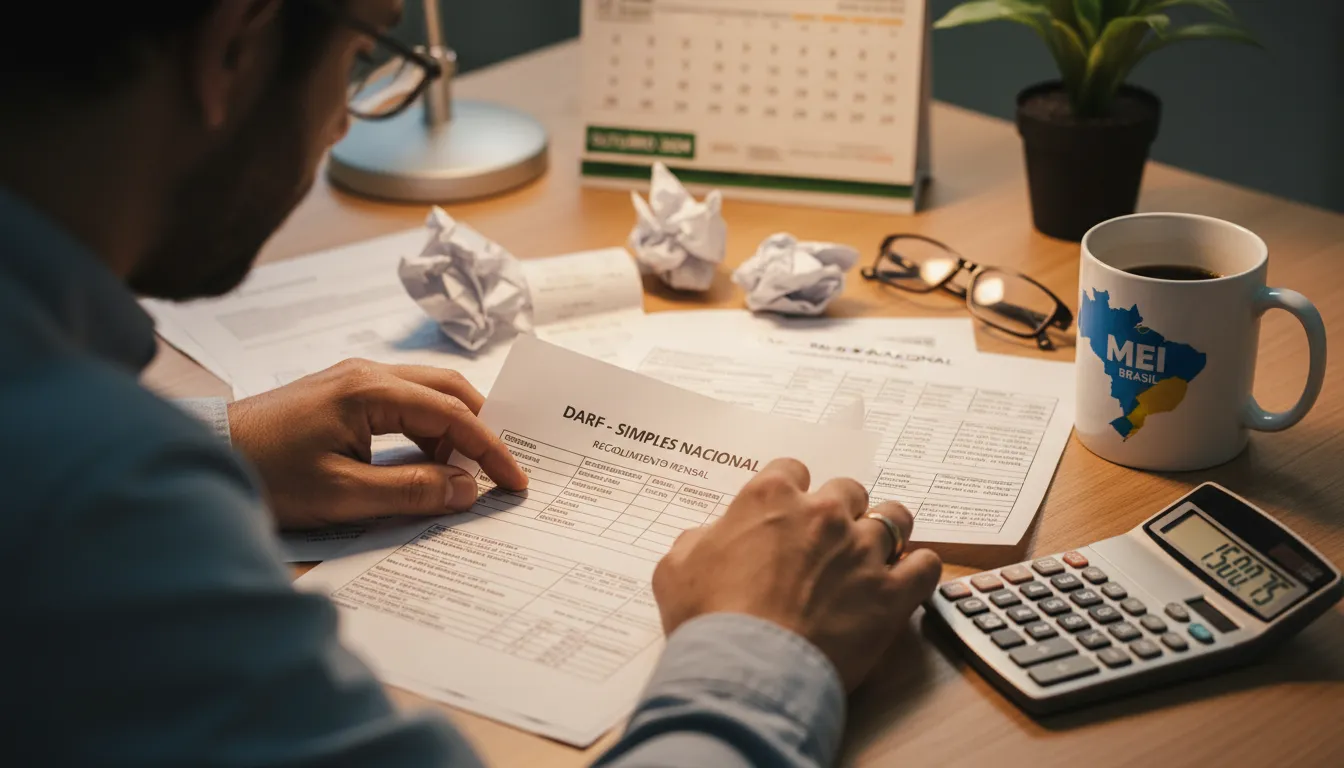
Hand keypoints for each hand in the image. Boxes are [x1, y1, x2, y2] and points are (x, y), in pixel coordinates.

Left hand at [226, 359, 526, 529]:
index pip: (453, 414)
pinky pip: (405, 402)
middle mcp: (369, 372)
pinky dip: (428, 429)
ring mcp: (355, 378)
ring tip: (465, 474)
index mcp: (370, 390)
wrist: (207, 453)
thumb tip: (467, 489)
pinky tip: (428, 463)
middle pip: (450, 390)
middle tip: (502, 470)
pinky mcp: (344, 392)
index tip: (515, 481)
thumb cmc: (267, 474)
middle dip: (482, 429)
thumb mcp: (342, 494)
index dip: (490, 448)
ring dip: (454, 430)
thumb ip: (411, 491)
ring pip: (429, 393)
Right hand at [652, 458, 940, 690]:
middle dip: (840, 509)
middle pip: (848, 489)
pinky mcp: (892, 592)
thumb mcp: (676, 567)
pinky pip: (926, 565)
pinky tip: (907, 579)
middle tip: (828, 538)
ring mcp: (862, 550)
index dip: (790, 490)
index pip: (791, 468)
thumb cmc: (707, 619)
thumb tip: (710, 538)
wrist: (746, 669)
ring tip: (875, 552)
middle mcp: (822, 513)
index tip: (787, 511)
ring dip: (884, 531)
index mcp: (770, 498)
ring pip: (895, 518)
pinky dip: (919, 569)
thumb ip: (699, 539)